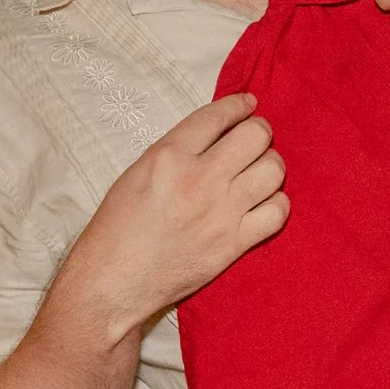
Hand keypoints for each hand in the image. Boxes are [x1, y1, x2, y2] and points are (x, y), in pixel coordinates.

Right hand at [64, 93, 285, 339]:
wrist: (112, 284)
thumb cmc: (116, 229)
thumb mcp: (136, 173)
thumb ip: (176, 150)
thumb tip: (216, 134)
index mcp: (168, 156)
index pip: (216, 116)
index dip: (238, 105)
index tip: (248, 104)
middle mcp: (199, 179)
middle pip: (255, 136)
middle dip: (260, 132)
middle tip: (255, 139)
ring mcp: (220, 212)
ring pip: (273, 170)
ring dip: (271, 165)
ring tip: (261, 170)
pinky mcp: (233, 244)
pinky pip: (278, 213)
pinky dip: (276, 203)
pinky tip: (264, 203)